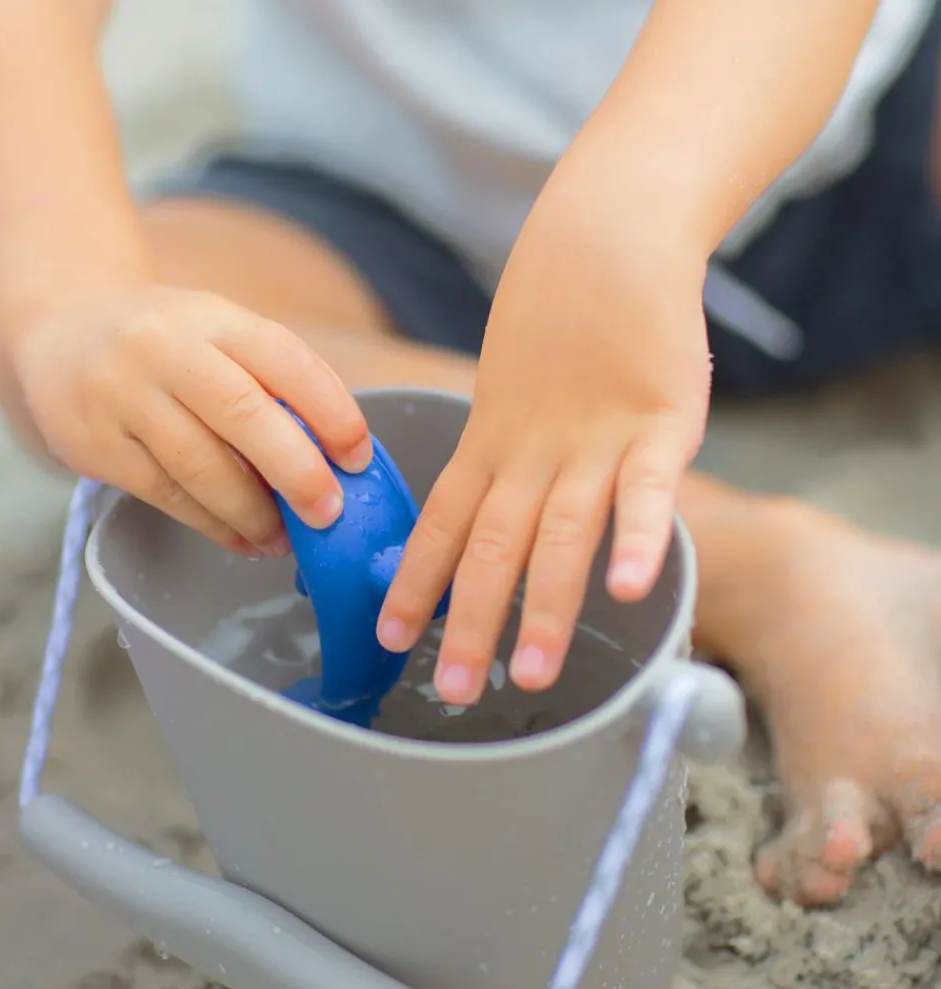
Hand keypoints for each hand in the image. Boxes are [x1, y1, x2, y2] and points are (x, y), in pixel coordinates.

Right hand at [12, 283, 371, 554]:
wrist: (60, 330)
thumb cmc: (167, 345)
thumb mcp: (219, 335)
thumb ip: (271, 383)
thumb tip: (335, 464)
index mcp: (214, 318)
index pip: (285, 359)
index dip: (331, 412)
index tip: (358, 458)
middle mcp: (166, 348)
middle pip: (244, 414)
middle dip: (297, 473)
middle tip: (329, 514)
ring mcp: (124, 395)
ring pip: (201, 466)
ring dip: (253, 514)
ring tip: (283, 540)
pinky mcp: (95, 444)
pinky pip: (166, 494)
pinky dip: (212, 524)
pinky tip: (242, 539)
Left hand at [377, 172, 710, 704]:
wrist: (603, 239)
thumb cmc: (555, 326)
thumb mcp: (508, 398)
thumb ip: (501, 462)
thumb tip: (482, 524)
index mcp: (493, 447)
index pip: (443, 525)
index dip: (414, 582)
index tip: (389, 635)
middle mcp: (533, 454)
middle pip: (493, 545)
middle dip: (471, 620)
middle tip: (453, 689)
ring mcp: (596, 440)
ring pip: (563, 533)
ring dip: (543, 604)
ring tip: (529, 672)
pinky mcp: (660, 421)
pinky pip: (649, 489)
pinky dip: (640, 538)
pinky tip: (630, 590)